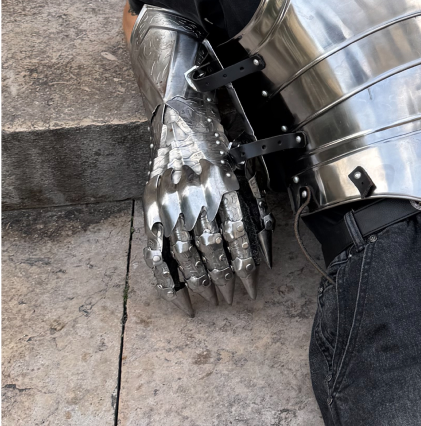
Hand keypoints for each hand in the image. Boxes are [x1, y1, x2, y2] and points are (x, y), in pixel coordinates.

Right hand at [142, 96, 269, 313]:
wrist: (183, 123)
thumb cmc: (223, 154)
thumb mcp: (248, 178)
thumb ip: (256, 218)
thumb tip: (265, 260)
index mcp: (225, 189)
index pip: (237, 239)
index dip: (245, 271)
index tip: (251, 292)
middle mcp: (196, 198)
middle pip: (211, 251)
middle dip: (223, 282)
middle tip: (230, 300)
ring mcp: (170, 205)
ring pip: (184, 256)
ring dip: (198, 284)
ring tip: (209, 301)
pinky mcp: (150, 210)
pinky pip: (156, 254)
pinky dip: (167, 281)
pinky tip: (179, 299)